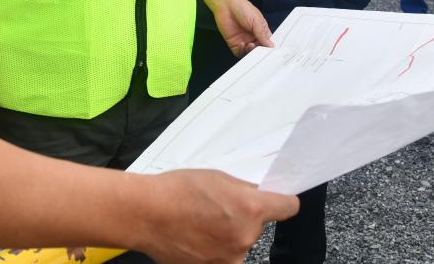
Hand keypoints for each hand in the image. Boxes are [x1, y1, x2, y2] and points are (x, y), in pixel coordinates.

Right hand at [134, 170, 298, 263]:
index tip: (280, 202)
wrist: (145, 214)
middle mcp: (245, 237)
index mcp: (251, 208)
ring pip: (238, 243)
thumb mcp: (218, 177)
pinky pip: (223, 257)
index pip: (288, 207)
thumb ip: (244, 189)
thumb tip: (259, 194)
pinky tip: (194, 237)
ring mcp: (230, 258)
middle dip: (243, 218)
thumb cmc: (176, 191)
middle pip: (257, 227)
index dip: (283, 202)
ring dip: (227, 235)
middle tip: (217, 208)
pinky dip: (212, 249)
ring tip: (199, 223)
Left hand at [213, 0, 272, 56]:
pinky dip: (241, 51)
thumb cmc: (242, 7)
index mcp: (260, 30)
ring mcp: (243, 40)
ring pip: (249, 52)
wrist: (226, 4)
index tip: (270, 51)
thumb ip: (263, 34)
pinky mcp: (233, 43)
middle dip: (260, 51)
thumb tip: (271, 45)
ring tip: (250, 45)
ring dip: (251, 51)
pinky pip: (239, 52)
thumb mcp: (256, 20)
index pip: (267, 42)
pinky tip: (242, 44)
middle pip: (259, 49)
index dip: (269, 47)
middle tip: (260, 49)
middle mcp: (252, 36)